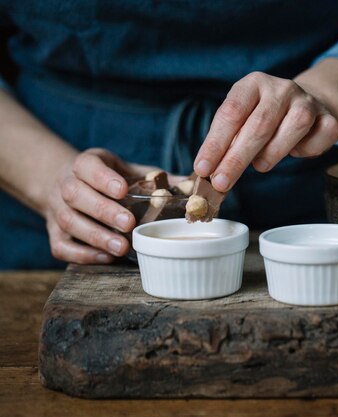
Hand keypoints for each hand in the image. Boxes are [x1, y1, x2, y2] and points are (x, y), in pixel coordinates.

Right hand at [44, 148, 158, 263]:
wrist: (70, 184)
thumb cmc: (110, 179)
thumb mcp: (129, 170)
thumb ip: (156, 178)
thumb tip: (191, 186)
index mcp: (85, 164)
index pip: (87, 166)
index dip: (103, 178)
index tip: (123, 190)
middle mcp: (66, 185)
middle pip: (76, 196)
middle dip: (103, 210)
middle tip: (129, 224)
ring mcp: (57, 210)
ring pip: (69, 222)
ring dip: (96, 237)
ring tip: (122, 248)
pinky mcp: (54, 233)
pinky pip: (61, 246)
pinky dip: (82, 255)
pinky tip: (106, 258)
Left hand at [193, 71, 337, 191]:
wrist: (307, 104)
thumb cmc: (266, 117)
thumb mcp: (243, 119)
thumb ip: (228, 141)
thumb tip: (210, 172)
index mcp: (253, 84)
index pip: (231, 113)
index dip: (216, 143)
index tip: (203, 168)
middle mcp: (281, 88)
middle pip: (258, 125)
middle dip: (236, 159)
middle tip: (221, 182)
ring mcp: (307, 102)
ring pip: (292, 130)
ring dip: (271, 155)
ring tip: (260, 165)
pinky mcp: (328, 119)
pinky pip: (316, 142)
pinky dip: (304, 153)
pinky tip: (294, 151)